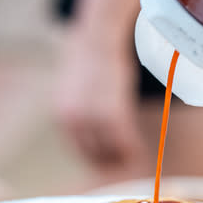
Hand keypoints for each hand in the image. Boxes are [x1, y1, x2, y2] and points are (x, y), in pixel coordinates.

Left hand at [51, 30, 147, 170]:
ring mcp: (92, 119)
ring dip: (123, 158)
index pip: (80, 150)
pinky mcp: (112, 114)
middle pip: (94, 155)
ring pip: (111, 152)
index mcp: (63, 117)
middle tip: (125, 164)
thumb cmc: (90, 59)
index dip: (96, 159)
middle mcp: (74, 122)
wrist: (97, 37)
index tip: (109, 162)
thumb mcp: (75, 88)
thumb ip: (79, 109)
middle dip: (110, 163)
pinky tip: (138, 150)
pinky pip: (124, 142)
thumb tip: (89, 125)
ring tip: (133, 158)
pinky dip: (132, 149)